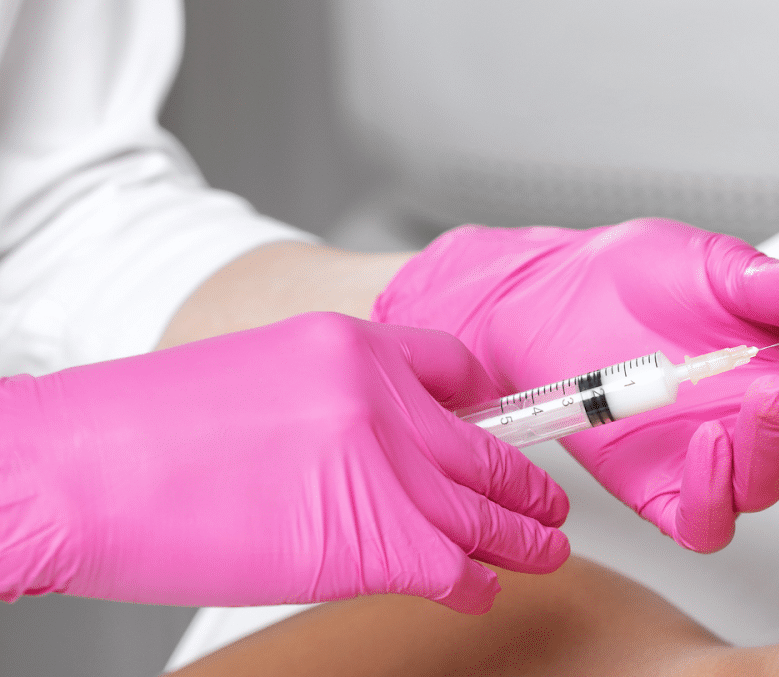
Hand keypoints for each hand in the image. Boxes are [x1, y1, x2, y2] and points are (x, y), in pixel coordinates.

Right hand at [0, 313, 568, 611]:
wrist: (76, 472)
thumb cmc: (140, 435)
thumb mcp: (257, 374)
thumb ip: (331, 399)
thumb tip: (373, 443)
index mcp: (352, 344)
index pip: (458, 368)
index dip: (490, 407)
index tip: (506, 429)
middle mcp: (382, 399)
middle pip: (486, 446)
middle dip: (525, 482)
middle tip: (547, 501)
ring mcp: (385, 467)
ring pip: (484, 509)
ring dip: (521, 538)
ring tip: (543, 549)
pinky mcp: (375, 539)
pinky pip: (453, 564)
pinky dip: (473, 582)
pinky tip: (477, 589)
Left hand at [373, 218, 778, 550]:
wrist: (549, 294)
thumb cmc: (630, 277)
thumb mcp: (716, 267)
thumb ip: (777, 284)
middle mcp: (752, 426)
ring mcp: (708, 461)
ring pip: (767, 488)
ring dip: (776, 451)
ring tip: (766, 399)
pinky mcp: (660, 490)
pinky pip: (703, 520)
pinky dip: (716, 495)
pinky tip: (710, 444)